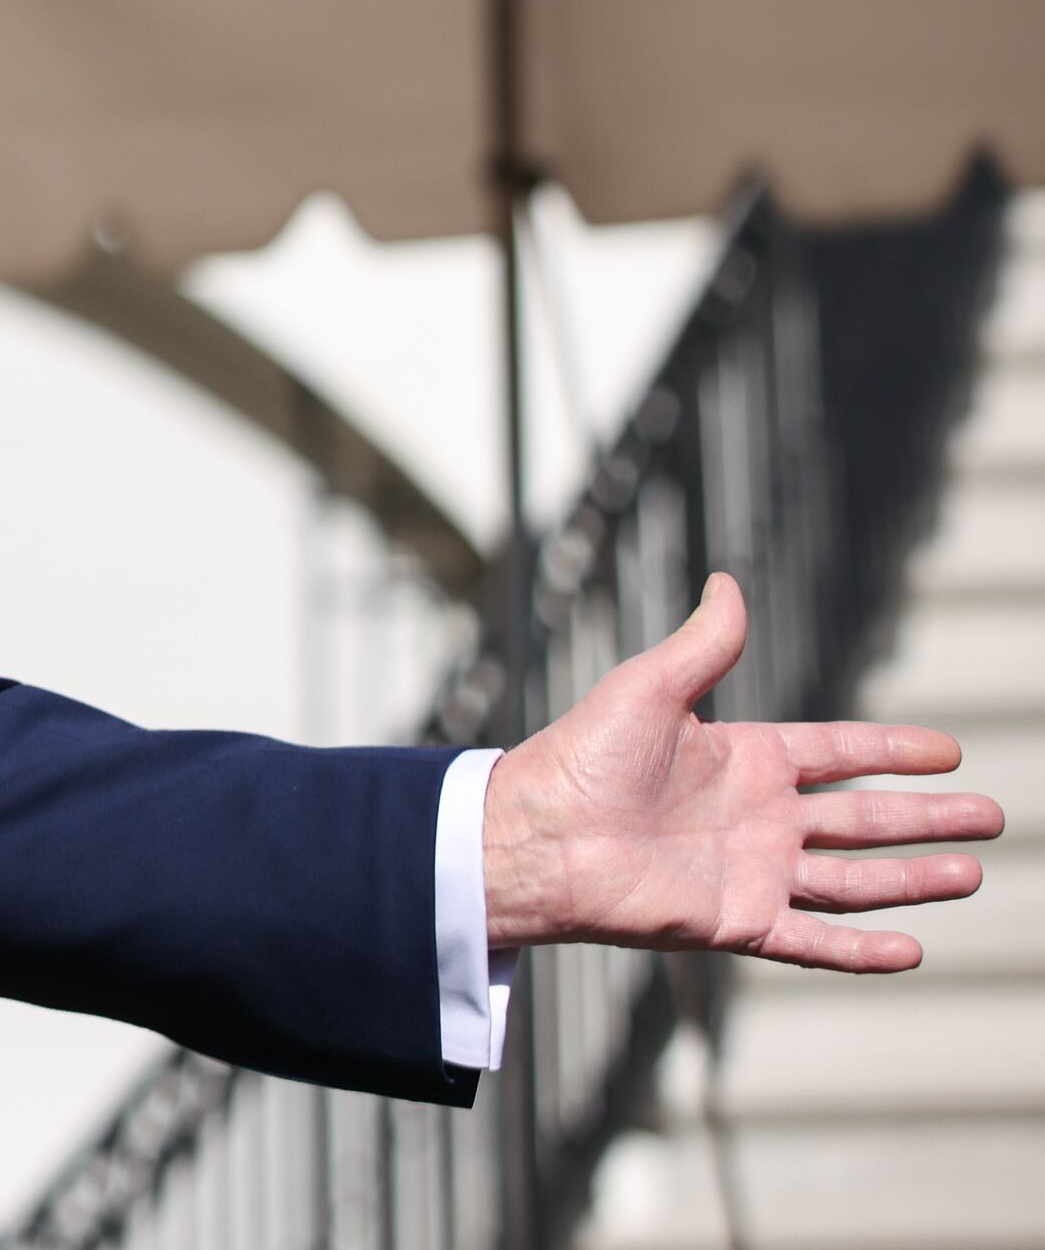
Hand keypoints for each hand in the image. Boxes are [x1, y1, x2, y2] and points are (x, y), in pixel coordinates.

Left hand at [484, 572, 1002, 967]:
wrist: (538, 836)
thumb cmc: (581, 758)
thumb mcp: (649, 689)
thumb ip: (703, 645)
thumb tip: (727, 579)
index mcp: (744, 758)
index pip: (838, 753)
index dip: (892, 752)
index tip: (950, 752)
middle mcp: (759, 817)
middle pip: (864, 820)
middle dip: (928, 819)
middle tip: (993, 817)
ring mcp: (754, 872)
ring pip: (855, 881)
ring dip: (914, 879)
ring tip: (973, 873)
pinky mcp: (739, 921)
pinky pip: (814, 940)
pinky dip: (863, 951)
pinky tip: (913, 949)